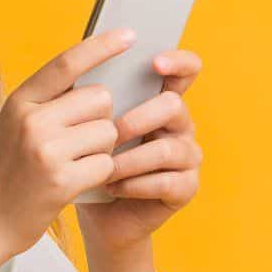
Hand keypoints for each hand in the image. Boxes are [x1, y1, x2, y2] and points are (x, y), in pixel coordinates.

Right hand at [0, 26, 141, 258]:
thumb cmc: (3, 173)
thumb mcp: (13, 126)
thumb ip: (47, 103)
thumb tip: (96, 84)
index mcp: (20, 101)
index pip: (67, 63)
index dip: (102, 46)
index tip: (130, 35)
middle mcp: (32, 120)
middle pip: (100, 98)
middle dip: (101, 118)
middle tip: (80, 141)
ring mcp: (46, 150)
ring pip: (108, 132)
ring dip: (102, 149)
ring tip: (74, 163)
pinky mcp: (62, 181)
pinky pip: (106, 164)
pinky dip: (99, 174)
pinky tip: (76, 182)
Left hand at [73, 47, 202, 252]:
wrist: (93, 210)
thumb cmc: (88, 159)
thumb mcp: (85, 123)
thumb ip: (91, 94)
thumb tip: (84, 67)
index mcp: (159, 100)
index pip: (185, 69)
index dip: (178, 61)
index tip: (155, 62)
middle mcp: (180, 124)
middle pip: (173, 105)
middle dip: (138, 119)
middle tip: (111, 134)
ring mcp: (187, 156)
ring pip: (167, 148)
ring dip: (130, 160)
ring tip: (104, 169)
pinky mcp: (186, 188)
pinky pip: (166, 181)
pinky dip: (135, 185)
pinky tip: (114, 188)